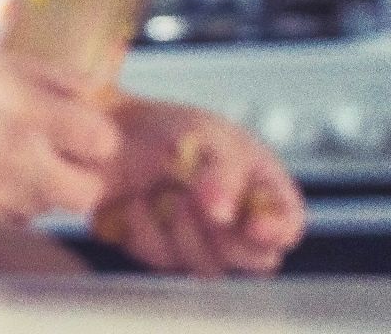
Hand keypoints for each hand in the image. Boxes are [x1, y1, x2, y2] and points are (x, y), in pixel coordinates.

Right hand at [0, 53, 120, 224]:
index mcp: (30, 111)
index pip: (101, 142)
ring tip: (20, 164)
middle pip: (86, 193)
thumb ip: (59, 78)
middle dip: (83, 179)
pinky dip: (15, 201)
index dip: (98, 140)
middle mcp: (16, 154)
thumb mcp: (9, 65)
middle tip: (65, 162)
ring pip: (51, 207)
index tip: (83, 135)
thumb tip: (98, 94)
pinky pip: (18, 217)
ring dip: (45, 189)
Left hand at [93, 100, 304, 275]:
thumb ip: (224, 174)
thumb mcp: (207, 136)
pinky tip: (137, 203)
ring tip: (162, 192)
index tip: (252, 224)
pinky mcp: (165, 252)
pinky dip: (147, 230)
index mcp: (263, 190)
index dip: (276, 231)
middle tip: (192, 200)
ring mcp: (203, 242)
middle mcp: (239, 222)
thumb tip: (223, 213)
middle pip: (256, 260)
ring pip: (209, 267)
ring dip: (181, 230)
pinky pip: (164, 261)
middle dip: (224, 235)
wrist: (111, 133)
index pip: (286, 226)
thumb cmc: (170, 130)